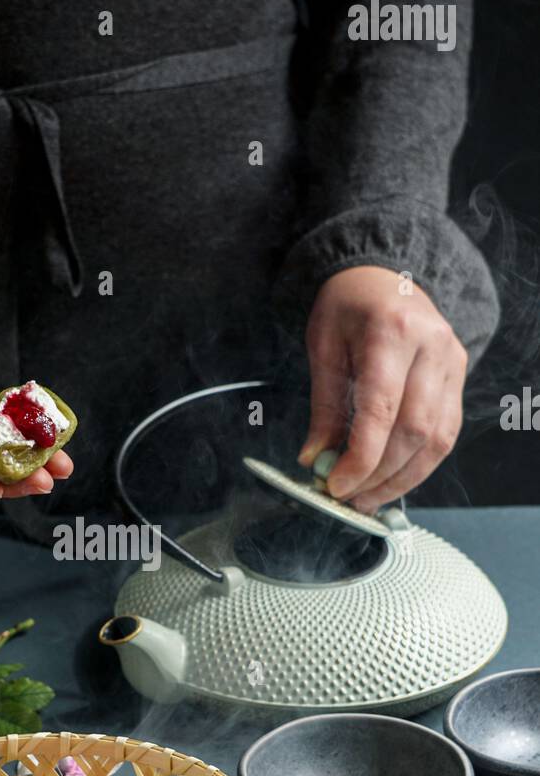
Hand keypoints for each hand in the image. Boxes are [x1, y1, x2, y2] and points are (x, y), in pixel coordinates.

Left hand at [298, 266, 466, 511]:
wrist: (383, 276)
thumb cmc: (347, 308)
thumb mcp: (323, 349)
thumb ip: (324, 407)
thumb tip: (316, 459)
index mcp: (391, 333)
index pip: (381, 411)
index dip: (361, 458)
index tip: (336, 485)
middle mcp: (431, 347)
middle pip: (414, 432)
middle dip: (380, 476)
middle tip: (349, 499)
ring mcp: (452, 361)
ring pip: (437, 439)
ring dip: (403, 479)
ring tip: (369, 498)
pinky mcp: (459, 375)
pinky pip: (446, 433)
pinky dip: (420, 463)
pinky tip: (393, 478)